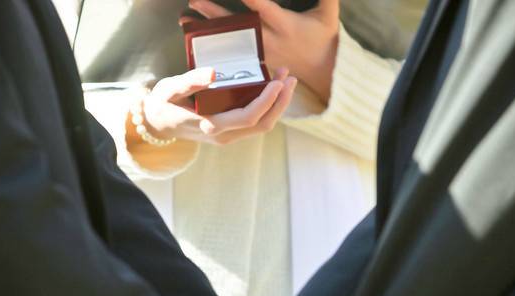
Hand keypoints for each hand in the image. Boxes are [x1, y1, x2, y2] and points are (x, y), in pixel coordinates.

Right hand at [133, 66, 296, 145]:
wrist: (156, 124)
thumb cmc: (163, 103)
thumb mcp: (170, 88)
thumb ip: (190, 81)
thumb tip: (212, 72)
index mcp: (210, 125)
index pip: (247, 117)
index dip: (266, 102)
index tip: (277, 82)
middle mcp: (223, 135)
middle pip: (262, 125)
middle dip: (280, 102)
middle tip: (290, 78)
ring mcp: (228, 136)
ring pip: (262, 126)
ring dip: (277, 105)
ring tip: (286, 80)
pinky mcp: (230, 132)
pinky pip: (255, 123)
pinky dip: (268, 107)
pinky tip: (272, 89)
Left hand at [186, 0, 339, 102]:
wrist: (322, 70)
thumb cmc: (325, 37)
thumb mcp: (329, 13)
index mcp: (285, 25)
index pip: (262, 6)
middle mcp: (269, 41)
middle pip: (237, 25)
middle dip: (215, 12)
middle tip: (194, 0)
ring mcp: (260, 54)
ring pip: (229, 41)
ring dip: (207, 30)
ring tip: (184, 19)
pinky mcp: (256, 63)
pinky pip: (231, 54)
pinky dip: (214, 47)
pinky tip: (195, 39)